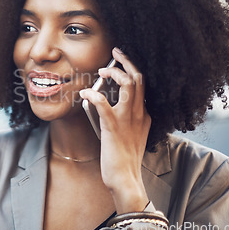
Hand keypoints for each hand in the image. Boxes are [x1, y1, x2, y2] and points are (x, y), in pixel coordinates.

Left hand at [80, 47, 150, 213]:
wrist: (125, 178)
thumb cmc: (124, 157)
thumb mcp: (130, 134)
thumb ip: (123, 117)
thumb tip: (104, 102)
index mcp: (144, 114)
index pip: (143, 84)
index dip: (132, 67)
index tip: (121, 58)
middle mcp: (139, 113)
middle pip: (139, 78)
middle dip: (127, 61)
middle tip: (116, 51)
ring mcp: (128, 119)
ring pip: (128, 85)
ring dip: (114, 73)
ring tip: (102, 71)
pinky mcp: (114, 127)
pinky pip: (104, 104)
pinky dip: (93, 95)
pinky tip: (85, 93)